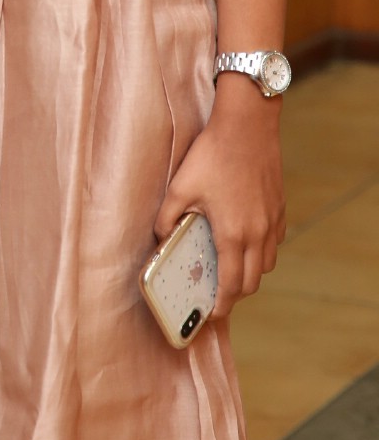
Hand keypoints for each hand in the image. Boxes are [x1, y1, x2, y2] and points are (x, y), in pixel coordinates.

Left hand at [153, 76, 285, 318]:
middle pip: (251, 282)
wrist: (247, 124)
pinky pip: (275, 242)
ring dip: (249, 273)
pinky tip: (246, 239)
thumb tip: (160, 238)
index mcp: (233, 234)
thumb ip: (167, 217)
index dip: (221, 307)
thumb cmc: (213, 153)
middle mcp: (258, 234)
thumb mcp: (181, 185)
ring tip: (229, 267)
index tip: (210, 315)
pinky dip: (262, 251)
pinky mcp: (279, 208)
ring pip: (266, 264)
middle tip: (216, 294)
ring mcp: (272, 222)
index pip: (230, 286)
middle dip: (234, 295)